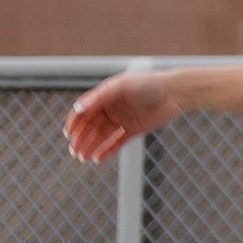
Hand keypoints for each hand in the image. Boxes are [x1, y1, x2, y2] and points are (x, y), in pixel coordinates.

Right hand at [64, 69, 183, 163]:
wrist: (175, 92)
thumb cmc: (147, 84)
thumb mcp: (121, 87)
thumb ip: (99, 97)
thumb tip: (78, 108)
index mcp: (106, 95)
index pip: (85, 110)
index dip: (75, 121)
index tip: (68, 134)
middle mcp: (113, 107)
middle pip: (91, 125)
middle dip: (81, 138)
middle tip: (74, 152)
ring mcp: (123, 119)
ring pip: (102, 136)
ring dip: (91, 146)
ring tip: (82, 158)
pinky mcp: (134, 129)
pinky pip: (117, 142)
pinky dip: (107, 150)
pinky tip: (97, 158)